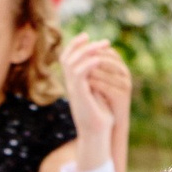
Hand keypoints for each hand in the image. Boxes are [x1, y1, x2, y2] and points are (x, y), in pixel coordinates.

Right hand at [61, 35, 123, 157]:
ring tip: (103, 46)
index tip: (88, 37)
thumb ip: (98, 79)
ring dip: (87, 51)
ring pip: (72, 63)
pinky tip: (98, 59)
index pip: (67, 59)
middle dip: (80, 44)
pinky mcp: (79, 95)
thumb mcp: (100, 93)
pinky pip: (79, 74)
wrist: (97, 134)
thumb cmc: (101, 117)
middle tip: (98, 39)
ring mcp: (73, 90)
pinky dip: (88, 64)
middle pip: (66, 58)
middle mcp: (71, 85)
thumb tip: (104, 63)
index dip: (75, 45)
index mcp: (74, 84)